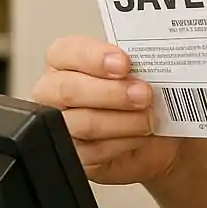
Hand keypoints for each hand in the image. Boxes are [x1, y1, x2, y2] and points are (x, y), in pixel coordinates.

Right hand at [31, 36, 181, 185]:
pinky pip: (92, 152)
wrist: (153, 132)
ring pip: (83, 124)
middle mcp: (54, 91)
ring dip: (123, 121)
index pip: (65, 52)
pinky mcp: (71, 155)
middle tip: (143, 94)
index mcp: (65, 60)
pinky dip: (122, 143)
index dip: (94, 58)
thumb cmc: (139, 92)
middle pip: (69, 90)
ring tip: (148, 118)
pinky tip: (139, 136)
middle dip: (112, 93)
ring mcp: (57, 126)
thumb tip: (152, 57)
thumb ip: (138, 60)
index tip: (124, 63)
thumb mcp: (141, 68)